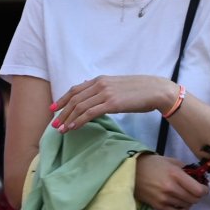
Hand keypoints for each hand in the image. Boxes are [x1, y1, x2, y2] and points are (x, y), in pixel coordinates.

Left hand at [52, 75, 176, 131]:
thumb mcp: (117, 85)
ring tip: (62, 129)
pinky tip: (74, 127)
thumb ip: (102, 87)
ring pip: (80, 107)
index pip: (75, 90)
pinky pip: (90, 113)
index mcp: (100, 79)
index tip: (54, 109)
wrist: (155, 90)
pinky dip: (79, 121)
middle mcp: (100, 84)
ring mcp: (106, 93)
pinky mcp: (112, 103)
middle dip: (62, 112)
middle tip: (55, 124)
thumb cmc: (139, 90)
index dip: (62, 99)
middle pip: (74, 99)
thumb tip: (88, 88)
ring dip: (68, 119)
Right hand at [134, 154, 209, 209]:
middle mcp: (171, 189)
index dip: (205, 190)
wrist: (132, 171)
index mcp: (175, 175)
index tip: (204, 187)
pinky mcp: (158, 206)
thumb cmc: (153, 164)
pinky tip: (181, 203)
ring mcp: (164, 199)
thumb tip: (198, 177)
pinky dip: (183, 209)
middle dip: (198, 195)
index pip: (198, 190)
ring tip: (186, 194)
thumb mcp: (172, 161)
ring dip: (190, 201)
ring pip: (187, 206)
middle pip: (194, 199)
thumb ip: (186, 170)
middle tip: (196, 190)